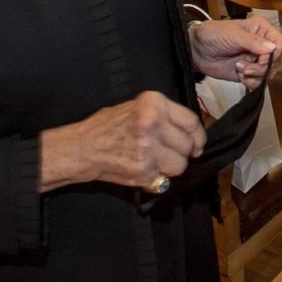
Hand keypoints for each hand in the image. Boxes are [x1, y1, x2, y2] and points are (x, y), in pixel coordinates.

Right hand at [39, 90, 205, 190]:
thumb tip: (190, 133)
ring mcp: (148, 148)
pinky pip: (164, 178)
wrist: (83, 147)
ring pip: (180, 165)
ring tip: (155, 161)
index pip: (191, 122)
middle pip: (188, 145)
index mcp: (153, 103)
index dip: (198, 136)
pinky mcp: (142, 170)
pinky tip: (142, 169)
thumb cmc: (108, 126)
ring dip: (171, 167)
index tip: (197, 144)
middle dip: (183, 153)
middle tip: (169, 153)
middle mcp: (152, 123)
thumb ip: (163, 116)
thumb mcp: (136, 107)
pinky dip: (157, 178)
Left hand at [191, 16, 281, 88]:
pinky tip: (240, 76)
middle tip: (244, 68)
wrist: (196, 50)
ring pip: (269, 74)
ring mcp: (257, 59)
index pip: (279, 43)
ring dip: (256, 76)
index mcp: (262, 30)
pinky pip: (260, 82)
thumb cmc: (213, 34)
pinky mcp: (250, 72)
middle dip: (262, 68)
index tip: (260, 60)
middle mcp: (263, 45)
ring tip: (239, 69)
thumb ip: (253, 41)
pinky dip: (252, 83)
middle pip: (276, 61)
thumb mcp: (233, 35)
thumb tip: (273, 47)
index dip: (273, 55)